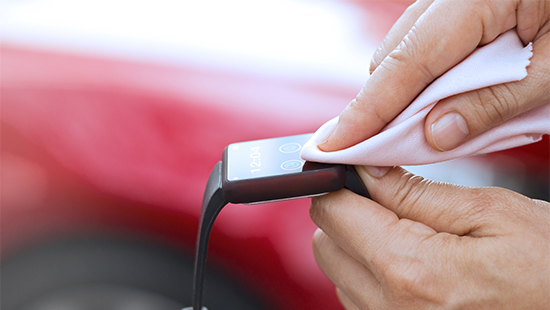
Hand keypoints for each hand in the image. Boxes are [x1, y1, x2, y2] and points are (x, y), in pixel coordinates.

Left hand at [310, 166, 549, 308]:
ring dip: (359, 246)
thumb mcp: (490, 213)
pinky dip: (373, 275)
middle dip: (346, 213)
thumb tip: (367, 169)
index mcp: (411, 271)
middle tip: (387, 199)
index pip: (332, 212)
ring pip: (339, 273)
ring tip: (409, 235)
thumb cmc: (548, 270)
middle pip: (327, 244)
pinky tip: (412, 264)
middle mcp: (391, 309)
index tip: (352, 168)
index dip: (338, 181)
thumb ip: (415, 191)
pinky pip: (360, 299)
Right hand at [319, 0, 549, 151]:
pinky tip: (440, 101)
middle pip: (393, 60)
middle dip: (382, 110)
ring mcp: (447, 1)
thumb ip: (490, 102)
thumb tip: (436, 134)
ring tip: (420, 130)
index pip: (403, 67)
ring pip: (404, 54)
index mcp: (473, 1)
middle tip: (382, 152)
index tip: (334, 145)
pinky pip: (422, 48)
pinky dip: (422, 80)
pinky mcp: (454, 9)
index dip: (364, 112)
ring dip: (404, 97)